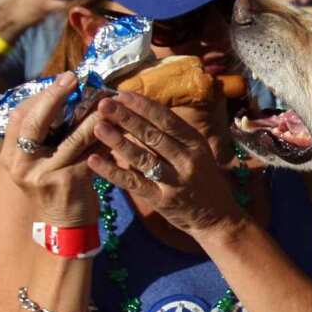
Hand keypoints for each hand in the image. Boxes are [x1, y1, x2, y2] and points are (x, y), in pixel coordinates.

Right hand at [0, 73, 102, 225]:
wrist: (64, 227)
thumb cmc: (56, 186)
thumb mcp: (41, 161)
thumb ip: (48, 134)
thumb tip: (68, 94)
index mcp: (12, 156)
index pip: (20, 116)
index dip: (41, 95)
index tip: (62, 79)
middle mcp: (22, 165)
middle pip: (36, 122)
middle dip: (55, 97)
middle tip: (74, 78)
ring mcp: (44, 175)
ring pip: (72, 137)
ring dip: (92, 117)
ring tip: (106, 102)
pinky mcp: (69, 183)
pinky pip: (92, 154)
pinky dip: (106, 140)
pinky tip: (119, 129)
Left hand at [88, 92, 244, 240]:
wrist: (217, 217)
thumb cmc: (203, 180)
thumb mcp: (198, 153)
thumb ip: (174, 136)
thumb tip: (142, 112)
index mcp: (196, 144)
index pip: (168, 120)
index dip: (144, 106)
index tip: (123, 94)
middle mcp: (187, 160)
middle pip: (153, 135)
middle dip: (126, 117)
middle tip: (104, 104)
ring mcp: (174, 181)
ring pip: (142, 157)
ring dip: (117, 141)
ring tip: (97, 126)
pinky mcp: (161, 200)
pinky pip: (133, 182)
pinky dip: (112, 171)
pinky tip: (94, 160)